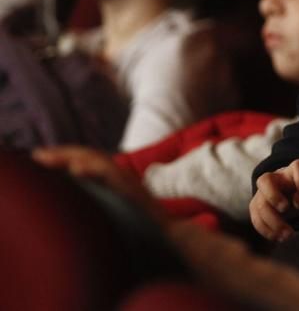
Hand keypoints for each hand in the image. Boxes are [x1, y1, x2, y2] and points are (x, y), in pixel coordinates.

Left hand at [32, 145, 161, 219]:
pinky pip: (111, 174)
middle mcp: (122, 175)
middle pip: (90, 155)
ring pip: (98, 160)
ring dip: (72, 156)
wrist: (168, 236)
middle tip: (37, 156)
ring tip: (50, 158)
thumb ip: (100, 194)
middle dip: (62, 154)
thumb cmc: (142, 224)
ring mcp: (128, 181)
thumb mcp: (116, 206)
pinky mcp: (132, 190)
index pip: (88, 159)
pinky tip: (76, 169)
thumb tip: (76, 190)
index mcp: (115, 178)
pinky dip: (93, 169)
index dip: (65, 156)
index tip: (42, 158)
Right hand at [249, 159, 298, 241]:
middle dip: (274, 198)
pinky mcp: (256, 207)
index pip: (298, 167)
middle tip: (286, 213)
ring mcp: (261, 192)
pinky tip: (279, 238)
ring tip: (288, 235)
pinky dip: (267, 230)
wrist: (291, 196)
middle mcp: (273, 178)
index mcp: (292, 170)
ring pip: (259, 205)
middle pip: (265, 183)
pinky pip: (256, 219)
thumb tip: (298, 203)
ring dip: (273, 223)